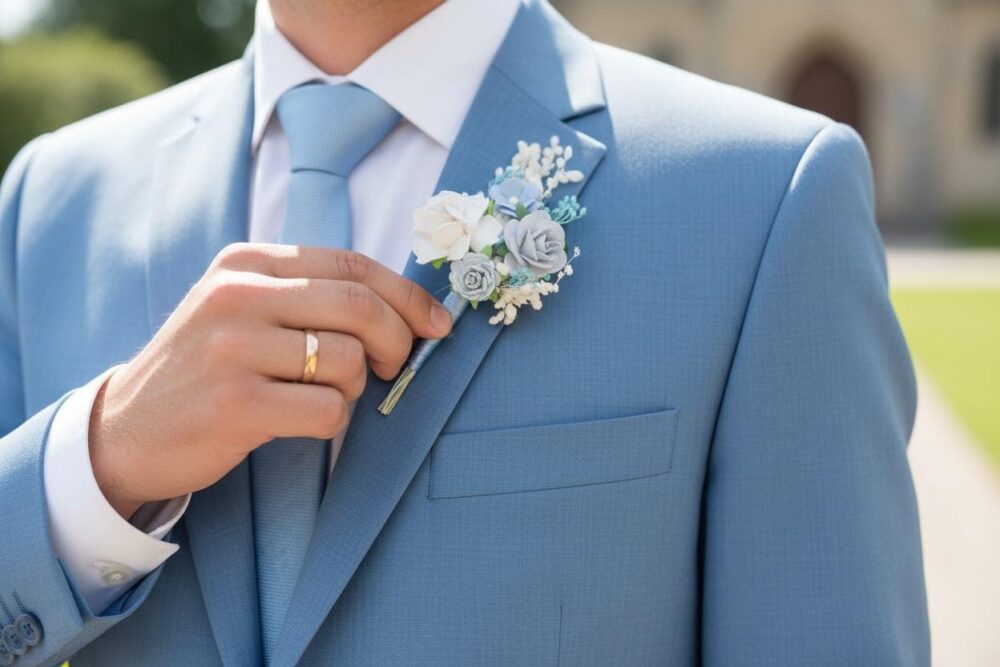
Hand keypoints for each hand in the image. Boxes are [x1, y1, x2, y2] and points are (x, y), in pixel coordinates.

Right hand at [88, 243, 451, 518]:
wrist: (124, 429)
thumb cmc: (205, 368)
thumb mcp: (242, 309)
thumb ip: (309, 295)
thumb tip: (408, 309)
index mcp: (246, 263)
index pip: (352, 265)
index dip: (408, 296)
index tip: (437, 324)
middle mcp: (237, 295)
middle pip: (361, 307)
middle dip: (398, 342)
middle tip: (393, 368)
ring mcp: (233, 347)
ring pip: (349, 360)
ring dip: (355, 388)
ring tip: (322, 396)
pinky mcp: (235, 403)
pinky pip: (328, 409)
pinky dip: (333, 421)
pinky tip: (301, 421)